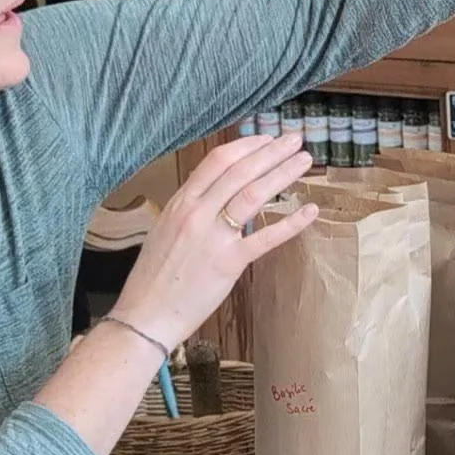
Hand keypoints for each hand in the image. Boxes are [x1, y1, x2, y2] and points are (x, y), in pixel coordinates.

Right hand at [107, 131, 316, 350]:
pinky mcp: (228, 263)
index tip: (267, 140)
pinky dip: (291, 222)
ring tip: (304, 161)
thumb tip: (216, 194)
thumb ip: (191, 209)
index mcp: (180, 203)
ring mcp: (213, 237)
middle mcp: (196, 213)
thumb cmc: (155, 276)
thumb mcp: (166, 229)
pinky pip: (265, 237)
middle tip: (295, 140)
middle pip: (240, 171)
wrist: (144, 314)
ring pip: (253, 194)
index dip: (246, 146)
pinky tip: (310, 211)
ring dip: (283, 173)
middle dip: (271, 151)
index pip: (217, 161)